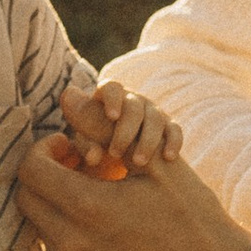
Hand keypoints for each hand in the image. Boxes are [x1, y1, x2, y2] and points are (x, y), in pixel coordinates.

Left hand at [14, 134, 250, 250]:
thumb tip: (66, 94)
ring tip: (96, 191)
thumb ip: (102, 125)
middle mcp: (75, 245)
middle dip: (44, 176)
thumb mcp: (152, 160)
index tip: (70, 144)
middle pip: (27, 201)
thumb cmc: (191, 211)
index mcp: (87, 208)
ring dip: (59, 204)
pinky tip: (111, 224)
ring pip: (45, 228)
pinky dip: (77, 233)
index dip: (43, 150)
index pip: (30, 171)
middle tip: (78, 165)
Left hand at [49, 82, 185, 177]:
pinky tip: (169, 157)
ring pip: (155, 119)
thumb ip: (80, 142)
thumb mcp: (86, 144)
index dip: (112, 99)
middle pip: (134, 106)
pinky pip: (175, 130)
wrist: (120, 158)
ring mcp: (152, 112)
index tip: (112, 117)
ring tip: (138, 162)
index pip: (111, 88)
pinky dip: (173, 142)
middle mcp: (133, 101)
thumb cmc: (96, 146)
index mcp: (109, 98)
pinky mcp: (168, 127)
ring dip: (147, 141)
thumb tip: (75, 142)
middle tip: (115, 153)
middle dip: (125, 130)